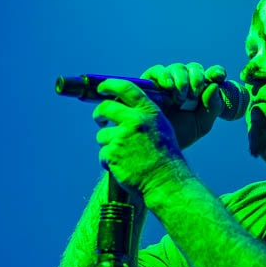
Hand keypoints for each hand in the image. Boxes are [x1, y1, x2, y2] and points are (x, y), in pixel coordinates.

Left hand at [93, 79, 187, 197]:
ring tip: (125, 156)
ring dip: (108, 145)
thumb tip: (121, 107)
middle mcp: (135, 121)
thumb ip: (144, 116)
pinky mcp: (112, 153)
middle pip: (105, 108)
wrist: (165, 181)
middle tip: (100, 120)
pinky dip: (109, 162)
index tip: (102, 88)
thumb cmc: (165, 158)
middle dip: (99, 114)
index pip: (125, 88)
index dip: (109, 85)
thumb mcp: (161, 129)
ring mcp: (122, 137)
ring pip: (102, 135)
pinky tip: (124, 167)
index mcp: (149, 113)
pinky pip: (102, 154)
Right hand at [140, 62, 227, 149]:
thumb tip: (214, 85)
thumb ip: (213, 107)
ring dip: (182, 80)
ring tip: (179, 98)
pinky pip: (157, 71)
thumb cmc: (180, 135)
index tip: (219, 76)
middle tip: (194, 94)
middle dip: (197, 78)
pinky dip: (165, 76)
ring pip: (178, 68)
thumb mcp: (202, 124)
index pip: (211, 76)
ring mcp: (167, 82)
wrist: (155, 145)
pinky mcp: (148, 82)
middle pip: (194, 69)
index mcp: (200, 92)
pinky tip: (168, 87)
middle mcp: (184, 84)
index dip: (216, 72)